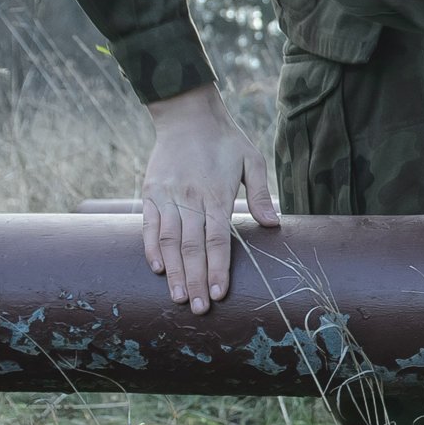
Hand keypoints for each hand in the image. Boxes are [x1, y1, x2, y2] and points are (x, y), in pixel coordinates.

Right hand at [141, 85, 281, 311]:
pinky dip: (151, 248)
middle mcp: (190, 198)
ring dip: (174, 272)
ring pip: (168, 241)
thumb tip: (274, 224)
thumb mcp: (252, 159)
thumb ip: (260, 193)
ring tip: (179, 298)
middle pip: (192, 247)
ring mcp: (167, 196)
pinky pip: (149, 225)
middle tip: (199, 310)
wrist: (187, 114)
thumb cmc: (225, 140)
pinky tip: (158, 269)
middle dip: (196, 280)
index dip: (218, 268)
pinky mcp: (151, 192)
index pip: (218, 239)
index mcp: (217, 194)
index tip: (219, 294)